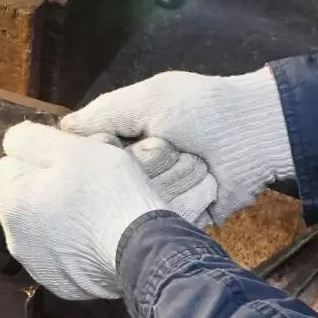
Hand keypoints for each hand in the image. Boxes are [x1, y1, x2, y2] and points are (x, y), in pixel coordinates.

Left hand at [0, 122, 213, 301]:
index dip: (41, 155)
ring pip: (42, 225)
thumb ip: (31, 139)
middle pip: (26, 196)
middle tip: (87, 183)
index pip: (11, 163)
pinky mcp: (61, 284)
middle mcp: (14, 238)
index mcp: (12, 203)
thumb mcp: (71, 149)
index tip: (71, 160)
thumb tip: (13, 141)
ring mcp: (37, 266)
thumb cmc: (108, 193)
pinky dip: (73, 243)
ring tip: (96, 211)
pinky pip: (60, 252)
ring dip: (60, 214)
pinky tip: (98, 238)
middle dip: (48, 185)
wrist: (143, 253)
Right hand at [62, 68, 293, 222]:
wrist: (256, 136)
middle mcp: (140, 167)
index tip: (98, 149)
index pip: (91, 155)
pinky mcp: (182, 215)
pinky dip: (178, 203)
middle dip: (134, 165)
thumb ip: (104, 113)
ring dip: (164, 180)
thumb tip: (62, 129)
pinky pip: (162, 218)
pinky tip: (198, 181)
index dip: (91, 155)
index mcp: (130, 136)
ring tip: (190, 158)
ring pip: (135, 202)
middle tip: (164, 146)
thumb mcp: (150, 98)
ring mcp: (161, 193)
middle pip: (110, 182)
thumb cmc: (203, 109)